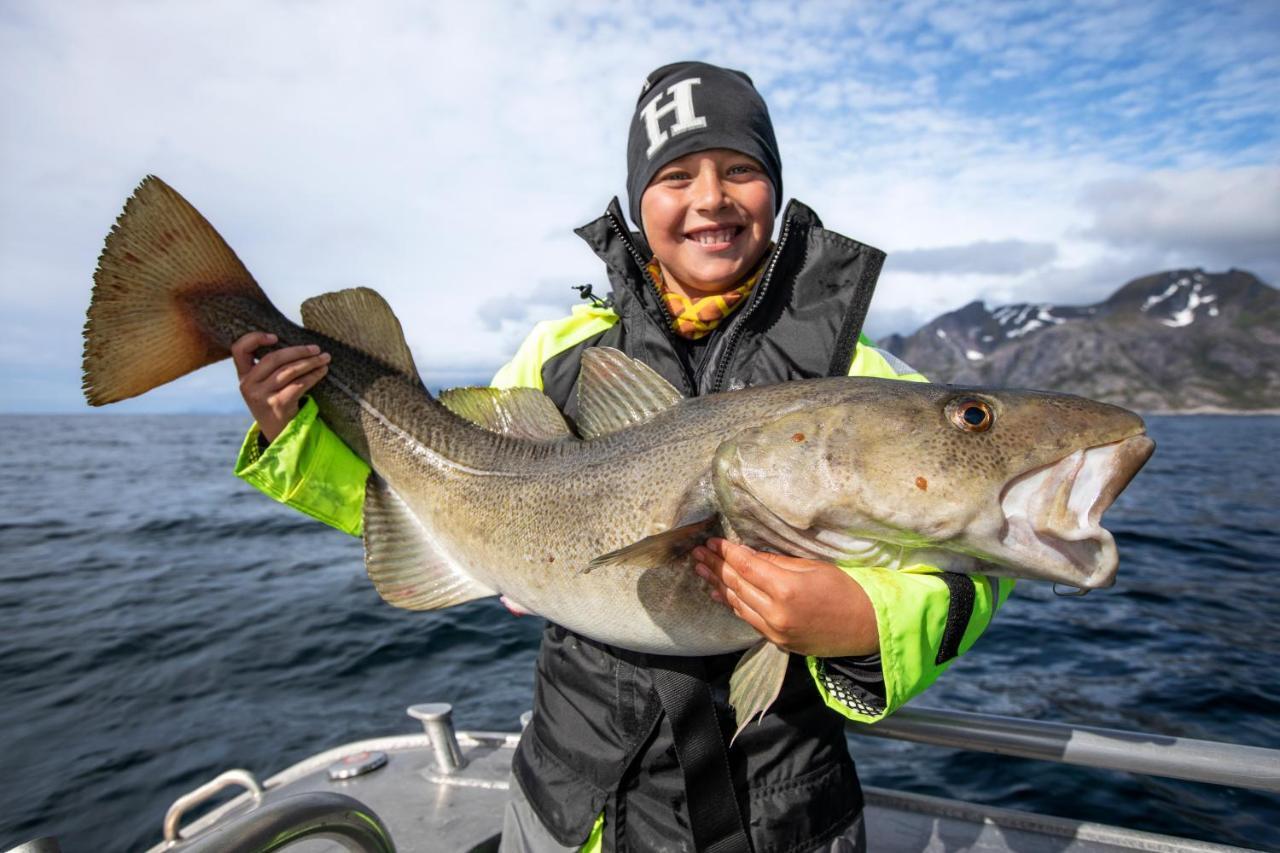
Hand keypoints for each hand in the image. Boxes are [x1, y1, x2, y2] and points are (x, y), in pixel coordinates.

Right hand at [231, 332, 330, 441]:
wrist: (278, 435)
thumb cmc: (275, 403)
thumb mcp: (263, 387)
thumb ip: (267, 368)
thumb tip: (295, 344)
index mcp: (243, 376)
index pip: (239, 349)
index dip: (255, 338)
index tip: (276, 336)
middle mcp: (248, 385)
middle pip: (273, 358)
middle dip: (298, 351)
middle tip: (316, 348)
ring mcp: (261, 396)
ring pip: (288, 371)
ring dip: (310, 362)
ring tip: (324, 358)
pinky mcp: (277, 405)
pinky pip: (299, 384)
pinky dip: (313, 375)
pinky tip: (322, 371)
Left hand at [692, 538, 878, 657]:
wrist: (867, 627)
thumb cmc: (845, 589)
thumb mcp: (812, 567)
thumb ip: (776, 562)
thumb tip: (747, 554)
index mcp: (786, 589)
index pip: (746, 566)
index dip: (726, 552)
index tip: (712, 541)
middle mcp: (775, 613)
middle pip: (736, 585)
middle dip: (715, 566)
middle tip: (697, 552)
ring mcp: (775, 631)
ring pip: (737, 604)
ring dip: (716, 585)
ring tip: (700, 570)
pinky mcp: (777, 642)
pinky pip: (748, 619)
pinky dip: (732, 604)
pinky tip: (718, 593)